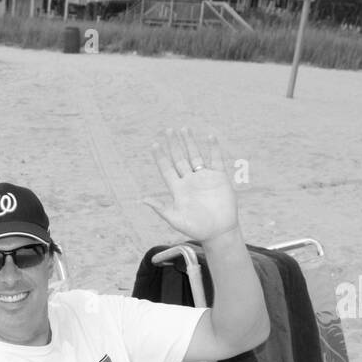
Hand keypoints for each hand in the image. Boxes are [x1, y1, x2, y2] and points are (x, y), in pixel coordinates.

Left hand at [144, 128, 239, 243]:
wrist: (218, 232)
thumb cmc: (196, 229)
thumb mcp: (175, 219)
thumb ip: (160, 208)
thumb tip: (142, 200)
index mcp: (178, 189)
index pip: (167, 168)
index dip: (161, 157)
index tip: (155, 145)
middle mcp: (189, 181)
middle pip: (179, 158)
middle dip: (173, 144)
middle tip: (168, 130)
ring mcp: (204, 178)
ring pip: (195, 156)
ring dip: (189, 142)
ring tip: (184, 129)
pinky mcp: (219, 178)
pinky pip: (216, 159)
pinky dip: (213, 148)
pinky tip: (210, 137)